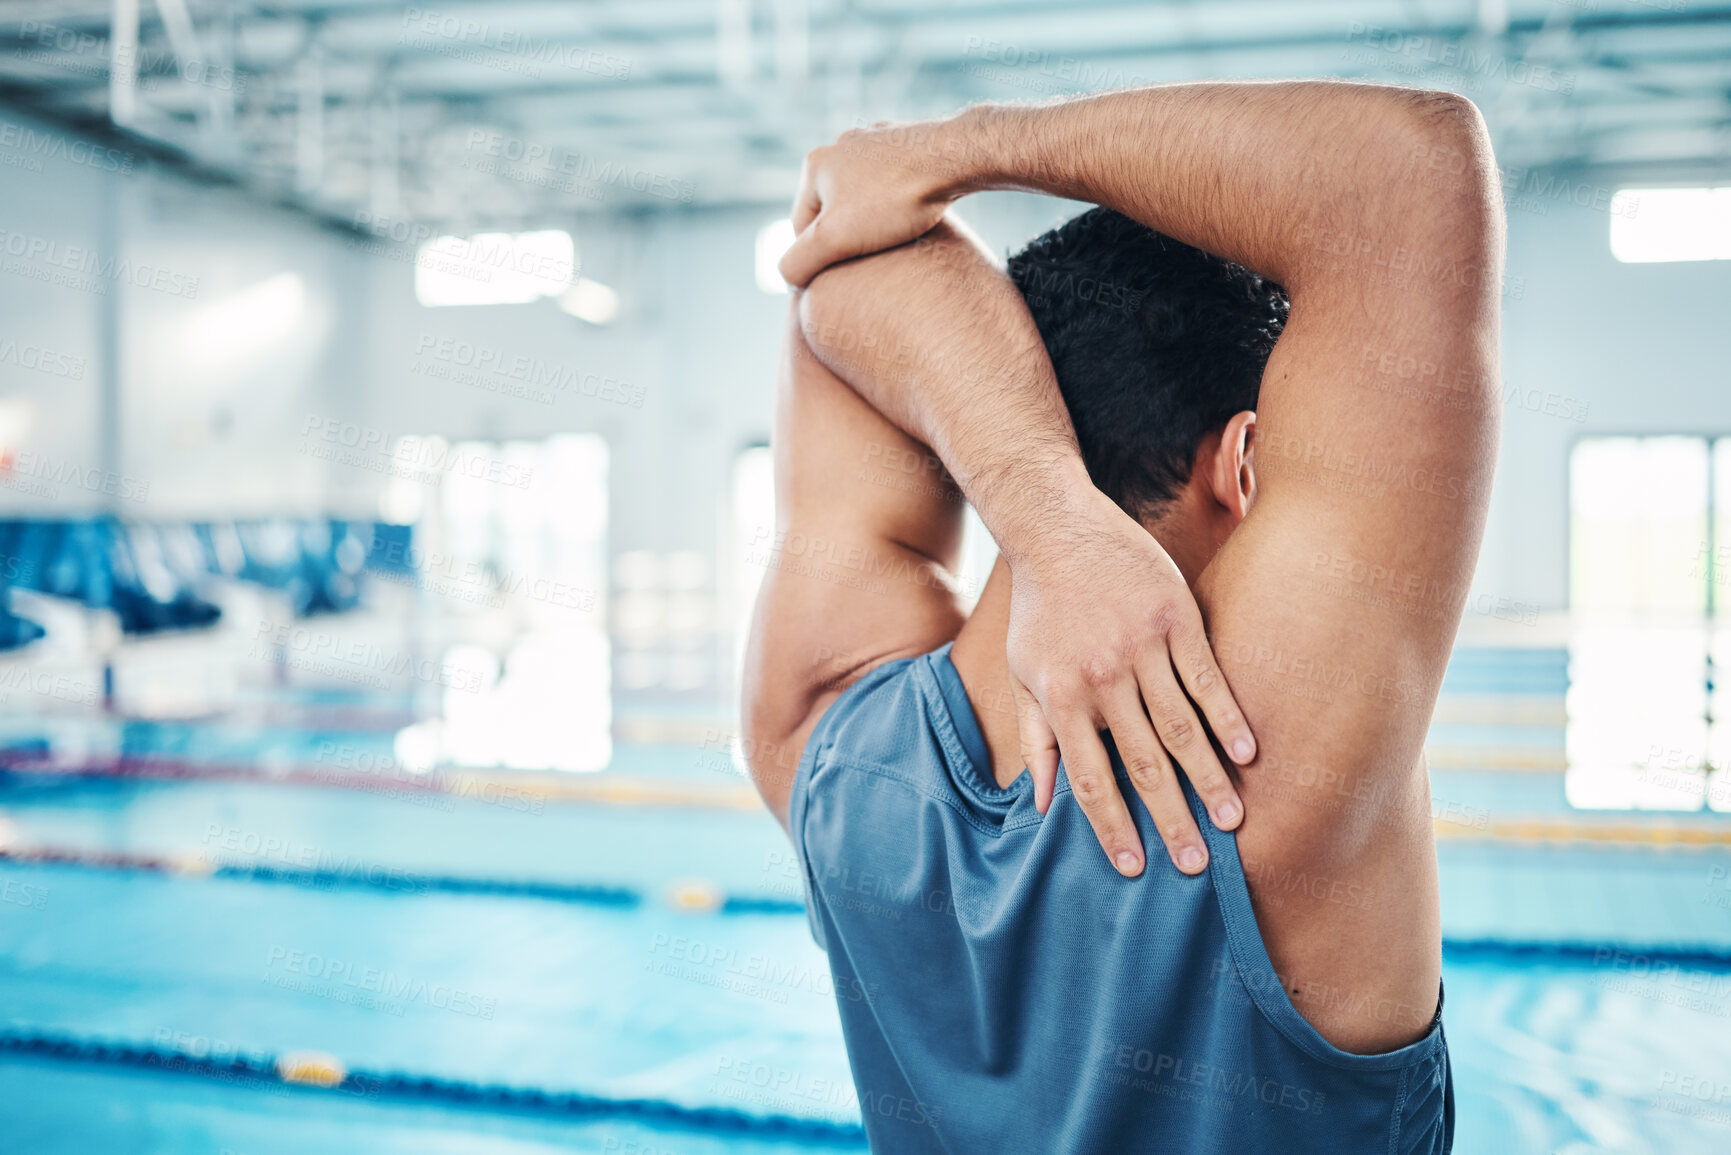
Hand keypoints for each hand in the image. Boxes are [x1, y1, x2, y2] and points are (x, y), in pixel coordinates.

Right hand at [779, 118, 972, 288]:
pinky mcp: (909, 144)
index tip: (843, 279)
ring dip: (872, 224)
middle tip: (871, 264)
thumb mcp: (835, 239)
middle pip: (833, 213)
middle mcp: (840, 146)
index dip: (818, 261)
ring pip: (864, 198)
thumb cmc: (895, 199)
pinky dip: (898, 204)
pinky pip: (893, 184)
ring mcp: (876, 141)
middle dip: (847, 240)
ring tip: (894, 244)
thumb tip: (786, 277)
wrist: (956, 158)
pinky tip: (915, 219)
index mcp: (814, 165)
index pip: (800, 230)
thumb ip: (798, 261)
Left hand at [1005, 488, 1255, 877]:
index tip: (1133, 869)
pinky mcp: (1176, 619)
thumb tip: (1041, 806)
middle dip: (1170, 819)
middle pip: (1143, 764)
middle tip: (1195, 867)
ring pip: (1181, 727)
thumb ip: (1036, 741)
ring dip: (1209, 779)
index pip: (1091, 779)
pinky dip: (1228, 717)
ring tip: (1232, 821)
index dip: (1112, 827)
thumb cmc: (1038, 610)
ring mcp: (1142, 648)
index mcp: (1062, 698)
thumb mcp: (1023, 674)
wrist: (1056, 529)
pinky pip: (1207, 678)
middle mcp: (1103, 679)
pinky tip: (1249, 754)